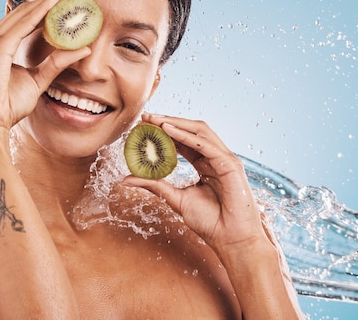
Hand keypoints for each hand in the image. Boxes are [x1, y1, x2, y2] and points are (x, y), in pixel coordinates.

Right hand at [0, 0, 90, 131]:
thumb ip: (54, 64)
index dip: (46, 8)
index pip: (23, 21)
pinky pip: (22, 24)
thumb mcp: (35, 81)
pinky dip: (40, 10)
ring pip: (25, 13)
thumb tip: (81, 49)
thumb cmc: (6, 108)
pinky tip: (56, 1)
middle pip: (25, 12)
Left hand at [123, 114, 270, 252]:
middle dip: (168, 121)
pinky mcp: (230, 164)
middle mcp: (215, 158)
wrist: (231, 240)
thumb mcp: (175, 199)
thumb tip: (126, 179)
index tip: (142, 126)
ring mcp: (225, 159)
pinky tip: (169, 131)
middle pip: (191, 131)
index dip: (163, 131)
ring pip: (200, 132)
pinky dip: (187, 136)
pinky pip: (206, 145)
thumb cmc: (210, 223)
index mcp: (205, 164)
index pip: (183, 141)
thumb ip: (154, 185)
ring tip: (155, 120)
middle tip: (145, 117)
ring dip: (176, 123)